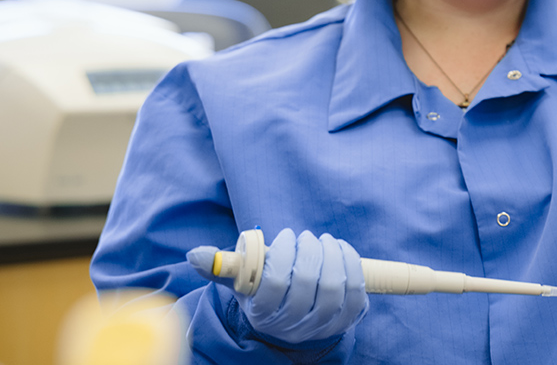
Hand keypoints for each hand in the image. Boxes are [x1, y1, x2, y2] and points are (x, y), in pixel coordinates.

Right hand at [187, 228, 366, 343]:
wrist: (292, 317)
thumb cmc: (264, 291)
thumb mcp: (241, 281)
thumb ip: (222, 267)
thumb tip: (195, 254)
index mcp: (263, 314)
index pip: (275, 284)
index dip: (284, 254)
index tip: (286, 236)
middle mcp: (293, 325)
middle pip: (308, 284)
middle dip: (310, 251)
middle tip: (307, 236)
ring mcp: (322, 326)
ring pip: (334, 288)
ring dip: (332, 255)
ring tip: (323, 240)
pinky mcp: (347, 320)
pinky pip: (356, 292)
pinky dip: (351, 265)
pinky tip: (340, 249)